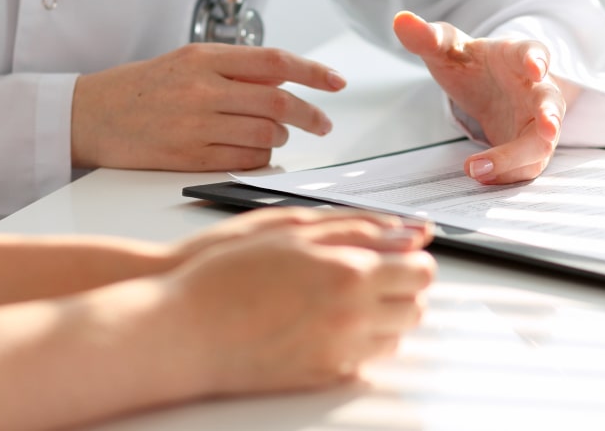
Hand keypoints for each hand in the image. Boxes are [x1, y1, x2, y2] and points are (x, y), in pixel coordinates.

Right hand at [72, 44, 346, 170]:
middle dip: (310, 115)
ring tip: (275, 136)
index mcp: (203, 58)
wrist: (88, 115)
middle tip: (322, 124)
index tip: (336, 82)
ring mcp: (194, 125)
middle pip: (277, 102)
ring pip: (265, 134)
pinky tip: (254, 152)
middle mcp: (201, 89)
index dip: (313, 72)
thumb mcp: (186, 62)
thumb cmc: (138, 89)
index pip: (274, 61)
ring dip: (280, 138)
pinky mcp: (187, 157)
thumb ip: (234, 68)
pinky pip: (242, 159)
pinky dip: (259, 158)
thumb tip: (286, 75)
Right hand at [166, 218, 434, 394]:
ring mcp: (339, 350)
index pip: (419, 270)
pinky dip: (360, 343)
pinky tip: (328, 326)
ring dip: (385, 317)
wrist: (185, 330)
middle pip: (415, 306)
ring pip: (394, 337)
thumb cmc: (227, 274)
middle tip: (374, 275)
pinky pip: (366, 362)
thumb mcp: (292, 231)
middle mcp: (353, 314)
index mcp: (349, 271)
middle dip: (404, 289)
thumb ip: (359, 229)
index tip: (400, 255)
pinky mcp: (323, 375)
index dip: (414, 260)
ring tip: (346, 299)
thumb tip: (410, 233)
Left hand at [393, 11, 576, 183]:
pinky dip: (504, 174)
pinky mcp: (530, 148)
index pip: (533, 53)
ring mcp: (537, 121)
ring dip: (514, 159)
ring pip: (540, 144)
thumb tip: (401, 20)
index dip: (536, 60)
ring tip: (477, 168)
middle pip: (549, 104)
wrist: (488, 86)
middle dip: (549, 117)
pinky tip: (479, 176)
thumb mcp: (447, 49)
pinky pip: (526, 166)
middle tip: (547, 128)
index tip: (536, 68)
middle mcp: (535, 90)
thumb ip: (428, 38)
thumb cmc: (473, 65)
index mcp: (516, 58)